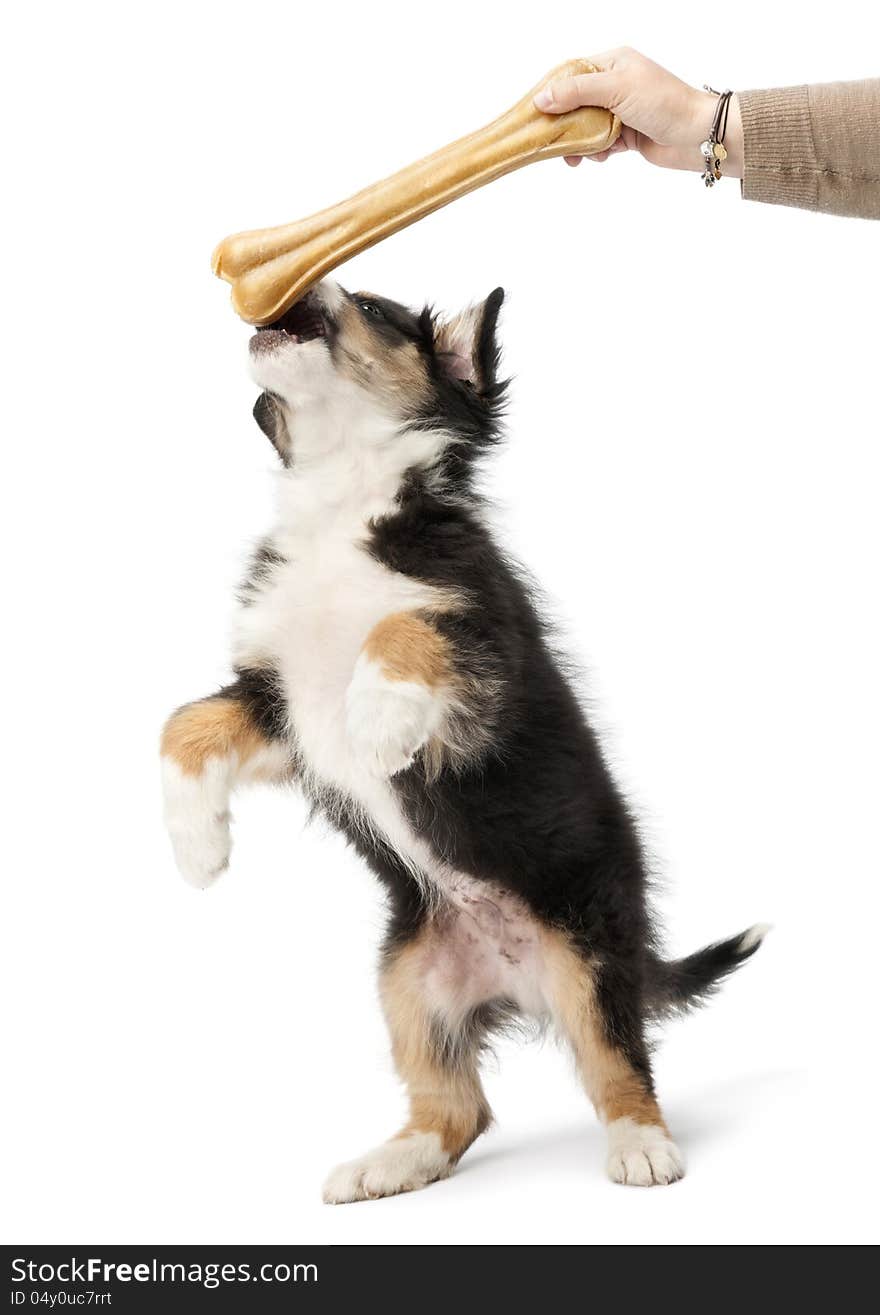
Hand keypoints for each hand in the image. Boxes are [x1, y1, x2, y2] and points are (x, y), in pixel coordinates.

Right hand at [534, 48, 742, 177]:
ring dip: (579, 142)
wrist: (698, 135)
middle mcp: (615, 84)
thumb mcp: (616, 89)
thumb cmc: (663, 103)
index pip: (572, 73)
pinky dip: (596, 152)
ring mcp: (621, 110)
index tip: (534, 111)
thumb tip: (542, 98)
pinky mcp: (626, 134)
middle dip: (563, 124)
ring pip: (586, 126)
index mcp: (613, 63)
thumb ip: (577, 92)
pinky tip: (601, 158)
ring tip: (576, 158)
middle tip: (550, 142)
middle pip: (575, 103)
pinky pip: (600, 143)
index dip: (551, 92)